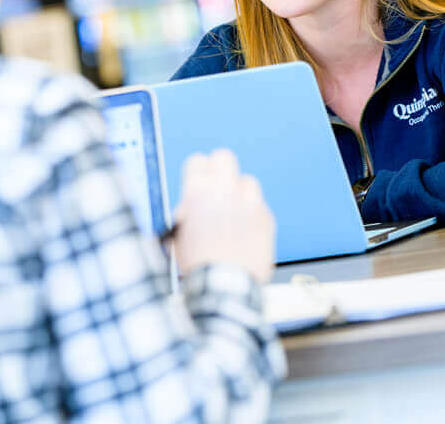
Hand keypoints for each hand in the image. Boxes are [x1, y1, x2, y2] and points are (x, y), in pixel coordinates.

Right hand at [172, 149, 275, 283]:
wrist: (224, 286)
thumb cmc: (198, 264)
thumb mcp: (178, 234)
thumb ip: (185, 212)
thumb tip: (188, 208)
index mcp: (197, 192)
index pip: (198, 161)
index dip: (197, 171)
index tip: (199, 180)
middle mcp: (224, 191)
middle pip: (224, 158)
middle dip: (220, 169)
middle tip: (217, 186)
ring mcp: (249, 203)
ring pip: (247, 181)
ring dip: (240, 192)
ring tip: (233, 212)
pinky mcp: (266, 217)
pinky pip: (260, 206)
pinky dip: (253, 214)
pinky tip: (246, 230)